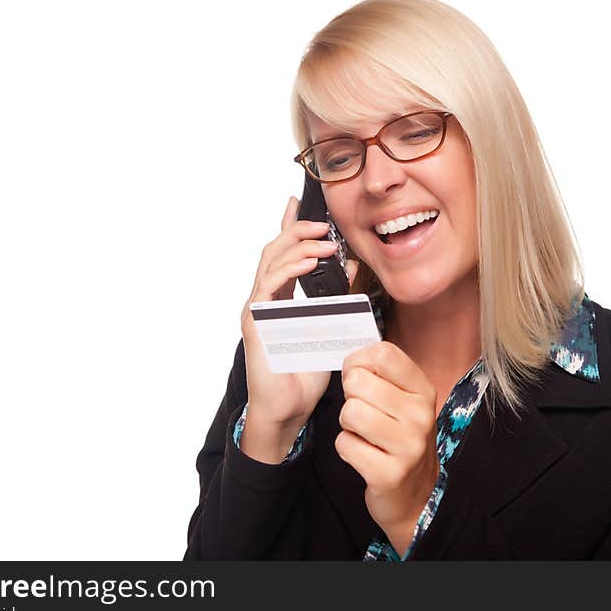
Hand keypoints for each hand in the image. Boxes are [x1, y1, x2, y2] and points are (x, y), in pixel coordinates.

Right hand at [239, 195, 359, 462]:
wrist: (288, 408)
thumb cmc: (305, 373)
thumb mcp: (330, 327)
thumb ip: (338, 298)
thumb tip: (354, 266)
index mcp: (280, 298)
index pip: (282, 253)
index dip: (288, 225)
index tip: (297, 202)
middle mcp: (264, 298)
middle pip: (274, 250)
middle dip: (297, 230)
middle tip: (322, 223)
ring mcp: (257, 307)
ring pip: (271, 261)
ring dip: (298, 245)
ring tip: (324, 240)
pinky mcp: (256, 319)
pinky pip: (270, 285)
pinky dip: (289, 269)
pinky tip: (308, 263)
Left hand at [336, 341, 439, 554]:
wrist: (416, 495)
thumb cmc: (400, 438)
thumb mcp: (404, 401)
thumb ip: (383, 374)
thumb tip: (353, 355)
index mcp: (423, 390)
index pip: (383, 353)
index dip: (359, 361)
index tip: (359, 376)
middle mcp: (420, 415)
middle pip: (358, 382)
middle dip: (350, 397)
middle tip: (363, 412)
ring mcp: (407, 446)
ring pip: (349, 413)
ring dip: (347, 425)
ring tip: (365, 435)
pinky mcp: (389, 473)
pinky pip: (345, 444)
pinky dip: (347, 448)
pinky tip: (365, 454)